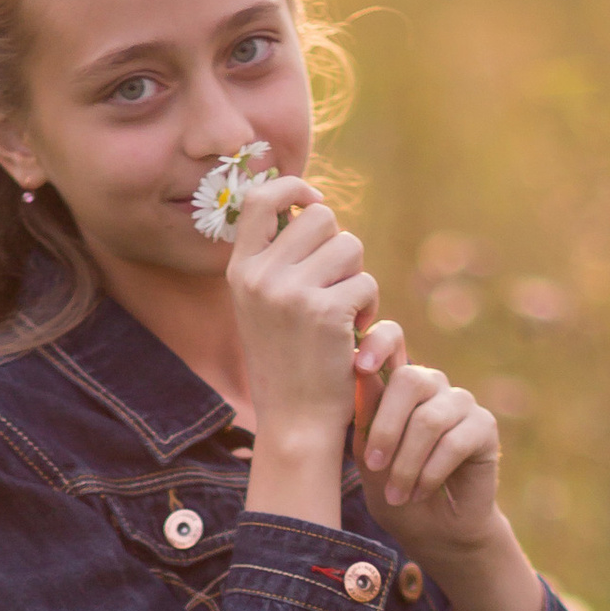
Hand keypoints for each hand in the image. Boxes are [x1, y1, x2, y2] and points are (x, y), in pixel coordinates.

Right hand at [225, 176, 375, 462]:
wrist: (295, 423)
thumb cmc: (287, 364)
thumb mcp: (264, 306)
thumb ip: (276, 259)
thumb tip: (308, 203)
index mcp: (240, 271)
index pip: (260, 197)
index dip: (293, 187)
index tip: (313, 200)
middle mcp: (260, 276)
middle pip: (320, 217)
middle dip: (339, 246)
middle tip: (336, 286)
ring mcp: (291, 293)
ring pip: (349, 245)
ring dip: (357, 277)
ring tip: (344, 314)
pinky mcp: (325, 311)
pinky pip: (365, 281)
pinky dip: (369, 307)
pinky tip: (354, 336)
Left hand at [353, 330, 546, 610]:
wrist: (431, 533)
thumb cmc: (393, 492)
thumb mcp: (367, 458)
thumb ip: (365, 417)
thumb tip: (358, 371)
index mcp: (396, 384)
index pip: (391, 338)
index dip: (377, 342)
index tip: (359, 366)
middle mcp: (430, 386)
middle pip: (410, 379)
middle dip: (386, 428)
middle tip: (373, 466)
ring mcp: (459, 403)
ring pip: (430, 418)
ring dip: (407, 463)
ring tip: (397, 495)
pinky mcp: (484, 427)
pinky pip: (455, 441)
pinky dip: (431, 472)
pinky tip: (421, 492)